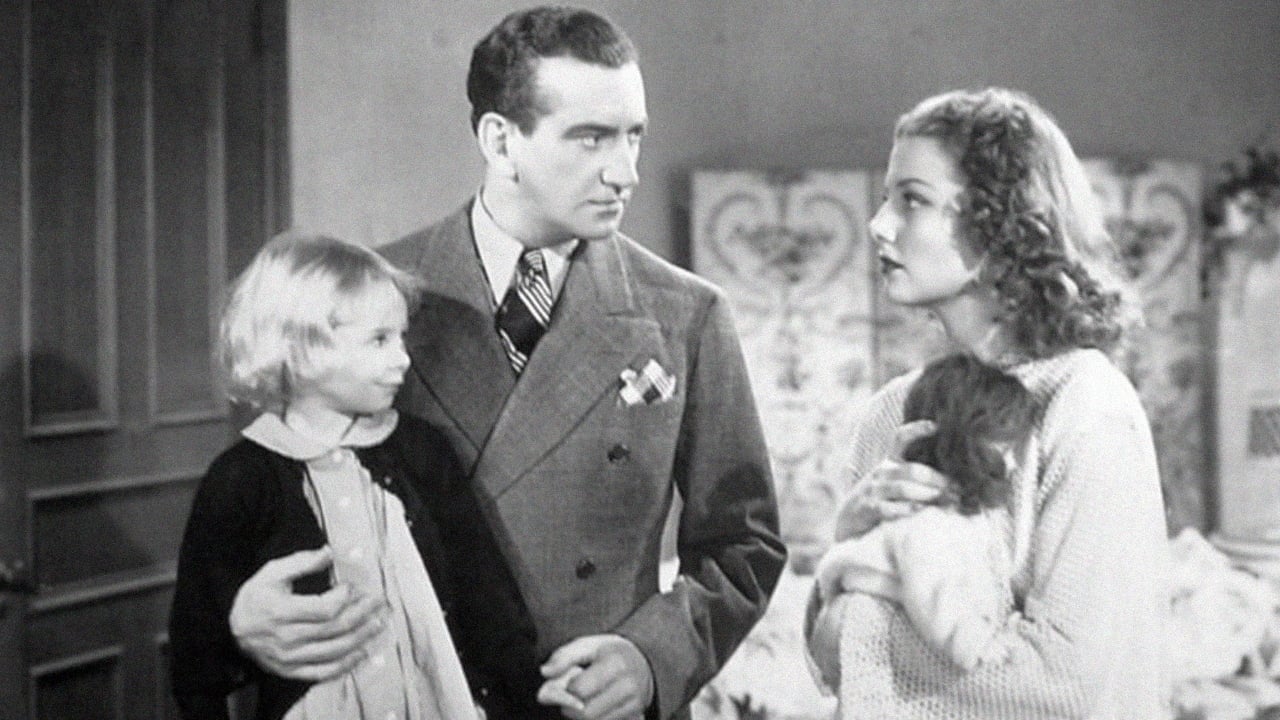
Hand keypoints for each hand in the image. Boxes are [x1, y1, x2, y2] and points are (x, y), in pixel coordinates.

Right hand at [229, 547, 384, 680]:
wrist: (233, 628)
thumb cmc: (256, 596)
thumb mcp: (272, 572)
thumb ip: (302, 562)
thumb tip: (329, 552)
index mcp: (281, 612)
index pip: (324, 609)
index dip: (345, 598)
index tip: (353, 587)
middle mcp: (286, 638)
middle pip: (334, 629)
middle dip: (361, 615)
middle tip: (378, 603)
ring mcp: (289, 657)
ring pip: (333, 651)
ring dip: (360, 638)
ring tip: (377, 624)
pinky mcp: (291, 670)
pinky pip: (322, 672)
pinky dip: (345, 665)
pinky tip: (360, 653)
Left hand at [538, 634, 652, 719]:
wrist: (643, 664)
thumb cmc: (608, 654)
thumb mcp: (588, 645)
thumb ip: (564, 656)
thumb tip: (545, 672)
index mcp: (616, 663)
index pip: (579, 690)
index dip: (568, 690)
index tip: (570, 684)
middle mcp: (629, 687)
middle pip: (586, 714)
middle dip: (571, 709)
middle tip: (572, 699)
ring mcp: (635, 705)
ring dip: (582, 717)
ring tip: (585, 702)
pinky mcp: (636, 718)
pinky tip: (597, 709)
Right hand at [832, 420, 946, 539]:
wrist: (849, 520)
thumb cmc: (881, 502)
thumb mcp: (896, 485)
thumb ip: (919, 483)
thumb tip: (954, 489)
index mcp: (889, 463)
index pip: (899, 439)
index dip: (916, 430)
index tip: (935, 426)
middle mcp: (880, 473)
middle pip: (911, 470)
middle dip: (936, 479)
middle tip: (955, 489)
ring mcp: (872, 490)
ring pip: (902, 488)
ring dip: (925, 494)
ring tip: (942, 499)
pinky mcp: (868, 508)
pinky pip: (890, 508)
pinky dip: (907, 510)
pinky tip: (919, 512)